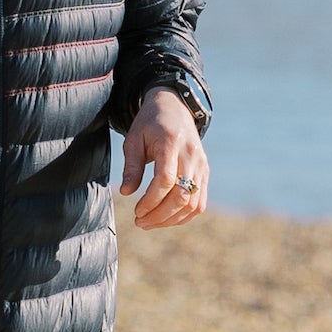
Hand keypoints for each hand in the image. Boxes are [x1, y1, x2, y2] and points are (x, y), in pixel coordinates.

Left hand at [119, 88, 209, 229]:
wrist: (174, 108)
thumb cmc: (150, 124)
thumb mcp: (134, 139)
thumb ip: (132, 166)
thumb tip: (126, 193)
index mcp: (171, 143)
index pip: (165, 180)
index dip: (151, 200)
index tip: (136, 210)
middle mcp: (191, 156)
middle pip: (181, 195)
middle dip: (160, 215)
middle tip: (140, 222)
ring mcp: (202, 165)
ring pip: (193, 203)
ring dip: (171, 219)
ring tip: (150, 222)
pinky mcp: (205, 173)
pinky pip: (200, 202)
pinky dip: (185, 215)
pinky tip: (167, 218)